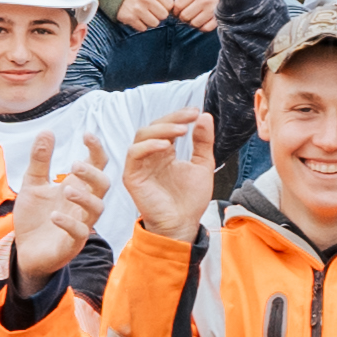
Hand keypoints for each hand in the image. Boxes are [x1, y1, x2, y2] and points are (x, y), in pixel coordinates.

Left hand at [10, 135, 111, 286]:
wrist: (25, 251)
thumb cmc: (35, 217)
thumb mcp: (33, 184)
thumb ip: (40, 160)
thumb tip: (47, 131)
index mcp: (77, 186)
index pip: (97, 164)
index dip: (96, 149)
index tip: (87, 135)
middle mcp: (83, 203)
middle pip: (103, 185)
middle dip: (93, 173)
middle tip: (74, 165)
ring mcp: (81, 223)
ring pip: (97, 208)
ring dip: (84, 197)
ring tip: (66, 190)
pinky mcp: (72, 243)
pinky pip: (79, 232)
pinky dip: (68, 223)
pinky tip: (54, 216)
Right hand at [120, 107, 223, 238]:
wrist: (183, 224)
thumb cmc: (190, 199)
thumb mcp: (202, 165)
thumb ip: (203, 142)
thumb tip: (205, 117)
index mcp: (165, 151)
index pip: (167, 126)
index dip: (179, 116)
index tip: (196, 112)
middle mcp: (150, 155)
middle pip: (153, 127)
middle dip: (172, 119)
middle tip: (190, 116)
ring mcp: (140, 165)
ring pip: (142, 136)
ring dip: (162, 129)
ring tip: (182, 131)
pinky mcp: (132, 176)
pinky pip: (134, 154)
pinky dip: (148, 146)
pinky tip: (166, 146)